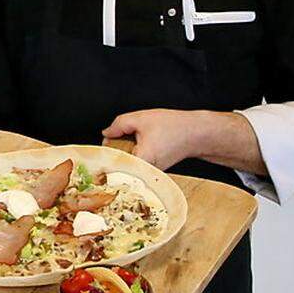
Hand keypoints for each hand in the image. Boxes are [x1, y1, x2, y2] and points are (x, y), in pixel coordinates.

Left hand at [102, 109, 263, 172]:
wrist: (198, 133)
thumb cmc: (173, 126)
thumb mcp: (141, 118)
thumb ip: (119, 124)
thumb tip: (106, 133)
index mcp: (141, 160)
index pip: (112, 165)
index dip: (101, 157)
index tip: (96, 152)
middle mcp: (145, 172)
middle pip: (117, 166)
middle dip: (111, 153)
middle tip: (110, 141)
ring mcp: (150, 173)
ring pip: (126, 165)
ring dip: (121, 153)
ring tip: (125, 141)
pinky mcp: (153, 171)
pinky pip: (135, 164)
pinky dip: (131, 155)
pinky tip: (133, 145)